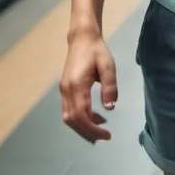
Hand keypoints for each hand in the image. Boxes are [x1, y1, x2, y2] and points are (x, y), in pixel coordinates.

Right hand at [60, 28, 117, 142]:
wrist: (82, 38)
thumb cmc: (97, 50)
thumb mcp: (108, 65)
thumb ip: (110, 86)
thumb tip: (110, 108)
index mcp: (76, 85)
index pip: (81, 115)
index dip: (92, 129)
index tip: (107, 134)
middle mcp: (66, 91)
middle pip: (72, 120)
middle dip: (87, 132)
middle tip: (105, 137)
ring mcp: (64, 90)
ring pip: (68, 117)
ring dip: (83, 127)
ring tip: (100, 131)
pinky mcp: (65, 89)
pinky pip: (69, 110)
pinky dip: (80, 119)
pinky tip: (94, 117)